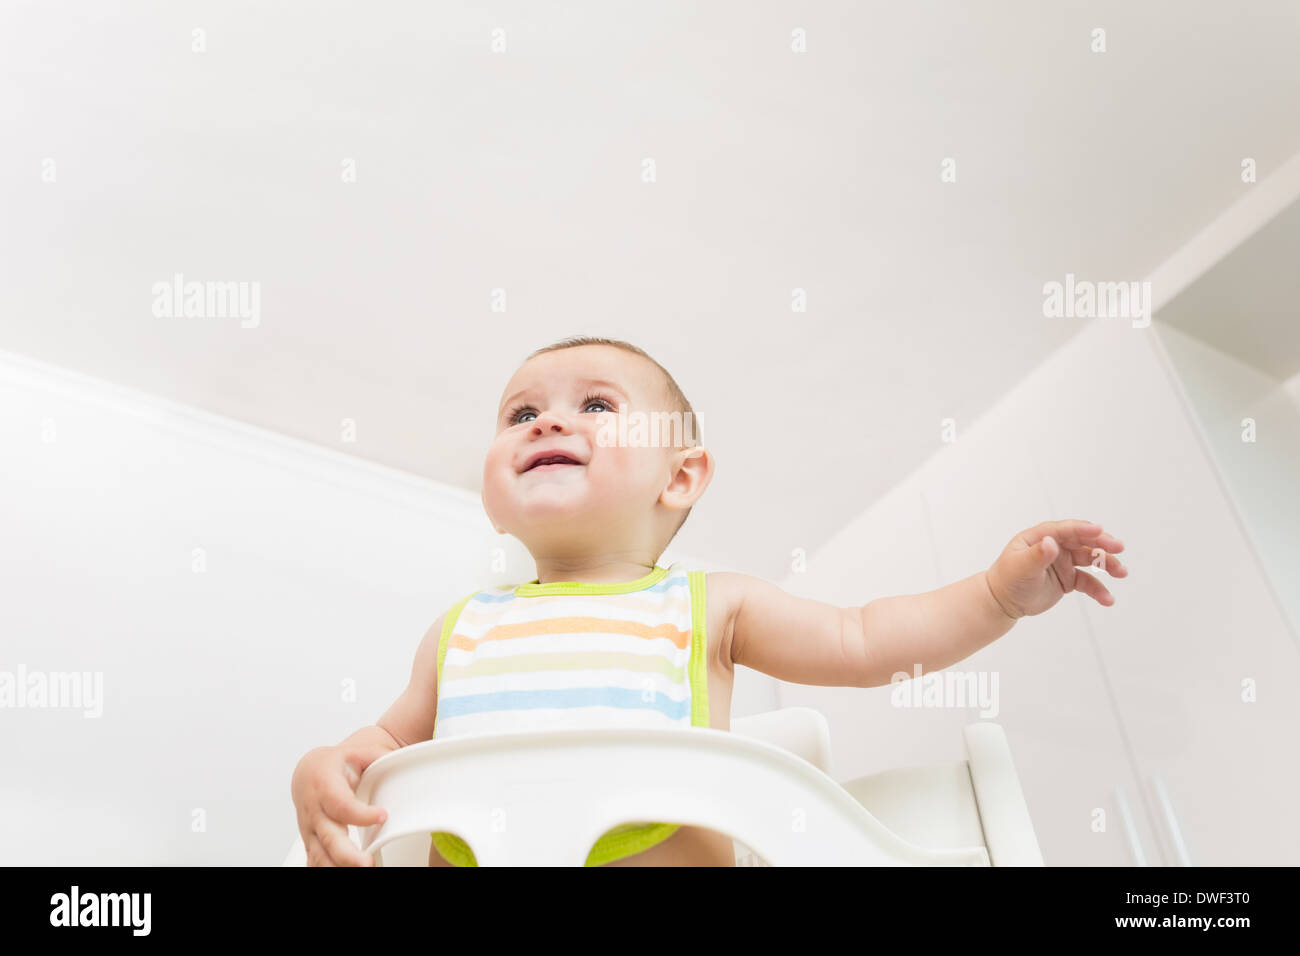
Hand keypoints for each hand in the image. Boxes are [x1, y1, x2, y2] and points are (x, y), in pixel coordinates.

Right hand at [291, 746, 387, 866]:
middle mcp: (314, 810)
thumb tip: (402, 762)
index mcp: (325, 784)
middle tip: (367, 864)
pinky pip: (315, 861)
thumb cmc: (334, 764)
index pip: (341, 804)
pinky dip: (327, 869)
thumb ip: (378, 758)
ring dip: (339, 867)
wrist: (309, 772)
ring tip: (362, 870)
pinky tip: (345, 872)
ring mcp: (310, 829)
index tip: (383, 816)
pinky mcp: (311, 841)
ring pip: (320, 854)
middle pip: (329, 837)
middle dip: (348, 856)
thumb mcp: (356, 753)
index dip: (361, 814)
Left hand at [985, 519, 1127, 618]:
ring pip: (1090, 560)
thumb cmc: (1007, 579)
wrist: (1003, 601)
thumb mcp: (1021, 566)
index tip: (1100, 529)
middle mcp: (1055, 546)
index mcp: (1041, 537)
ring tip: (1122, 572)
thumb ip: (1037, 555)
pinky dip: (1098, 589)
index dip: (1083, 529)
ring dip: (1107, 565)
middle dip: (1102, 543)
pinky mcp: (1068, 579)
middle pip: (1083, 541)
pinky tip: (1107, 599)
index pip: (1065, 529)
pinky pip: (1088, 582)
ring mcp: (1063, 562)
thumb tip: (1051, 542)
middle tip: (1119, 548)